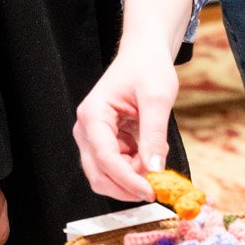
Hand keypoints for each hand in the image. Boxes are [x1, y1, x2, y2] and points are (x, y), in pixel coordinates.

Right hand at [75, 0, 193, 200]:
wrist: (144, 54)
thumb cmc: (148, 67)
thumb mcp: (157, 98)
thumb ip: (154, 134)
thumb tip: (154, 169)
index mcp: (92, 115)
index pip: (105, 159)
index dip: (127, 180)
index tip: (151, 191)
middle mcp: (86, 129)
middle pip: (99, 174)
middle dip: (128, 185)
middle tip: (158, 187)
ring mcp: (93, 138)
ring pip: (107, 174)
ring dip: (132, 177)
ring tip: (156, 158)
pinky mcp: (105, 142)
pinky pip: (116, 167)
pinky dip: (134, 169)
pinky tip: (150, 153)